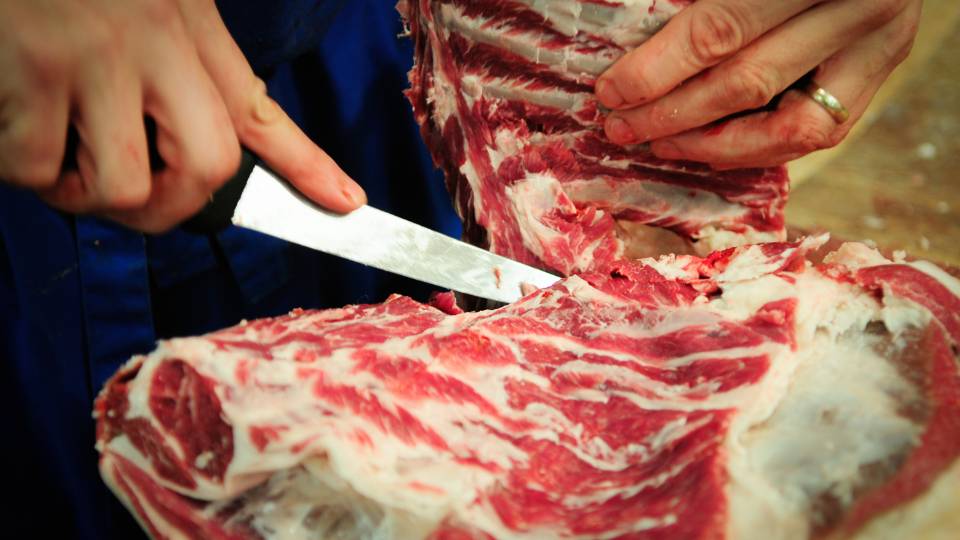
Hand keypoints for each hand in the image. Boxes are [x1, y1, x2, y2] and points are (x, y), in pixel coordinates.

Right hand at [0, 0, 364, 232]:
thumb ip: (187, 62)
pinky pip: (34, 167)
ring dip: (81, 191)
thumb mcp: (158, 3)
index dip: (307, 163)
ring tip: (55, 150)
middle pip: (205, 169)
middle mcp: (153, 42)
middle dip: (168, 207)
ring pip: (121, 185)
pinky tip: (13, 125)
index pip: (259, 109)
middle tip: (130, 193)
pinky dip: (19, 166)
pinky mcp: (29, 67)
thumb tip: (218, 134)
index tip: (347, 202)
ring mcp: (92, 56)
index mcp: (185, 27)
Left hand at [595, 0, 921, 168]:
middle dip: (672, 113)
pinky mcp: (881, 70)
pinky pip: (816, 132)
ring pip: (788, 128)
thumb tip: (628, 64)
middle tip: (621, 127)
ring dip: (713, 145)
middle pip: (747, 82)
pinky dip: (757, 146)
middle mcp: (861, 6)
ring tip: (661, 144)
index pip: (721, 29)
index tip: (612, 92)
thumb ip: (702, 3)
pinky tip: (708, 146)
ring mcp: (880, 44)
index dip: (657, 68)